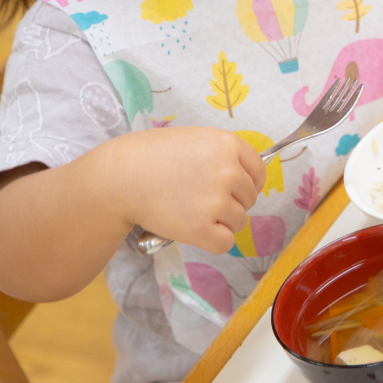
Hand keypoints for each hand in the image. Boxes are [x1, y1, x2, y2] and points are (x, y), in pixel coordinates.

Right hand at [112, 127, 266, 253]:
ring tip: (194, 211)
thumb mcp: (197, 140)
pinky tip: (196, 230)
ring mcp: (216, 200)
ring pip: (239, 220)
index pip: (259, 171)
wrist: (123, 176)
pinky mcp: (201, 228)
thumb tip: (246, 177)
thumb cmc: (155, 156)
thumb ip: (223, 155)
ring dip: (221, 221)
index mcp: (228, 145)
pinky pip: (225, 242)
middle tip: (203, 199)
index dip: (249, 183)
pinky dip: (214, 240)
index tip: (236, 189)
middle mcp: (228, 171)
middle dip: (232, 202)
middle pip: (249, 197)